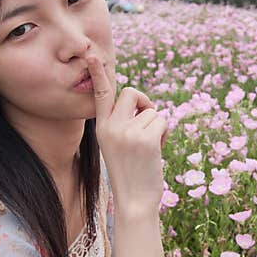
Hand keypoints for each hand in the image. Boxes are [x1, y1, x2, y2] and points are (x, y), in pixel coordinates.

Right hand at [87, 54, 168, 216]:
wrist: (134, 202)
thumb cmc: (130, 174)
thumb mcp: (118, 145)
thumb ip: (123, 124)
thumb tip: (141, 104)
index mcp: (101, 128)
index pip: (100, 94)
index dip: (98, 73)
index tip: (91, 54)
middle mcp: (111, 127)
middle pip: (131, 92)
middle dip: (144, 104)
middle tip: (147, 125)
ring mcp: (127, 132)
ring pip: (152, 110)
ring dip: (156, 126)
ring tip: (149, 149)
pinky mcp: (145, 138)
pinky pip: (162, 120)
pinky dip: (164, 134)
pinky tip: (156, 151)